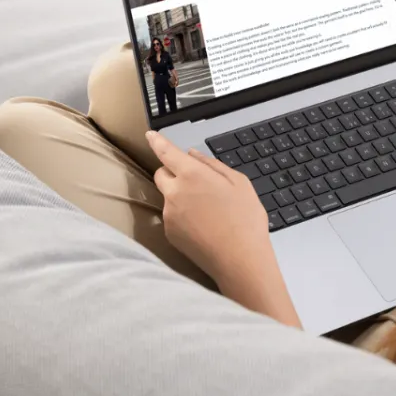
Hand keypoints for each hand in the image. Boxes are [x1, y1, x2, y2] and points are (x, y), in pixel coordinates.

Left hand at [146, 131, 272, 280]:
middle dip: (172, 172)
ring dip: (180, 197)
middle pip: (161, 174)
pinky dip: (182, 217)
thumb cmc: (245, 220)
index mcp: (192, 174)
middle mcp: (175, 192)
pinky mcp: (169, 233)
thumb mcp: (239, 183)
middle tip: (195, 182)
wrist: (240, 260)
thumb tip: (193, 155)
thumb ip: (213, 165)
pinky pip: (171, 217)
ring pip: (168, 197)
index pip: (166, 152)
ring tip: (207, 211)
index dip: (157, 141)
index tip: (150, 135)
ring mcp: (169, 214)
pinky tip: (202, 226)